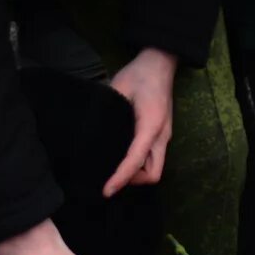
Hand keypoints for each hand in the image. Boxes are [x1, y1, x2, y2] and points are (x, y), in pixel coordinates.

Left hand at [103, 47, 177, 196]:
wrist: (161, 62)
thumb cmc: (139, 73)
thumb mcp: (118, 88)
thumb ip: (106, 110)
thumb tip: (90, 131)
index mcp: (151, 125)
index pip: (135, 160)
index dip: (120, 178)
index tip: (106, 191)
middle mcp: (162, 135)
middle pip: (153, 174)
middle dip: (133, 181)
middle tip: (110, 177)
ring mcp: (164, 135)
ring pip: (154, 168)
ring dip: (137, 174)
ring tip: (114, 168)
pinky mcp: (162, 134)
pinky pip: (153, 159)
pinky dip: (140, 165)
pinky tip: (122, 157)